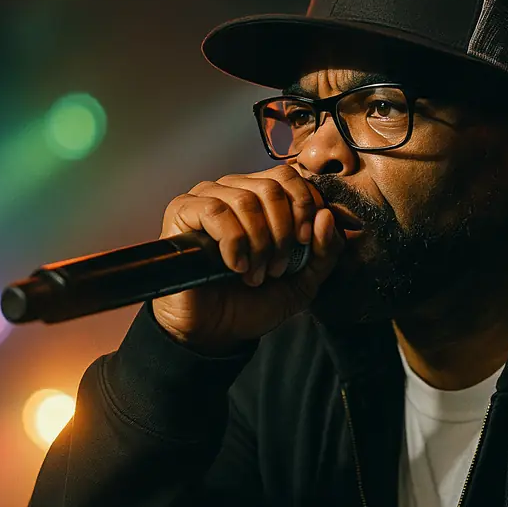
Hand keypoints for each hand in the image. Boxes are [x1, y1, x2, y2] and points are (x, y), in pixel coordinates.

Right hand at [151, 165, 344, 352]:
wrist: (218, 330)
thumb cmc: (255, 300)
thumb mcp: (305, 280)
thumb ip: (324, 251)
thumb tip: (325, 216)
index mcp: (263, 197)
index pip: (290, 177)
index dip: (304, 206)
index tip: (305, 242)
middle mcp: (234, 190)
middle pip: (272, 188)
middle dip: (282, 233)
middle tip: (276, 267)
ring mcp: (206, 198)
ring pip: (246, 200)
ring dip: (258, 243)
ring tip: (255, 273)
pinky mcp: (182, 212)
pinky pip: (215, 211)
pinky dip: (233, 243)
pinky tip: (235, 267)